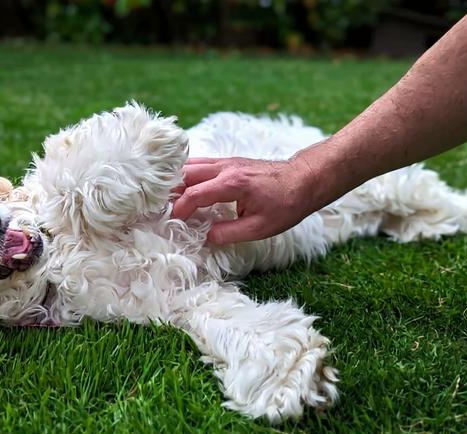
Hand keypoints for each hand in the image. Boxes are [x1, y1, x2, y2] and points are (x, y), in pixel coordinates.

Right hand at [171, 156, 318, 244]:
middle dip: (171, 191)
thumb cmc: (286, 204)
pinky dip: (188, 174)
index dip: (180, 209)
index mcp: (232, 184)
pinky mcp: (229, 161)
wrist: (304, 179)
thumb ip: (229, 233)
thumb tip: (205, 238)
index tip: (173, 221)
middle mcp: (226, 167)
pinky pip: (200, 164)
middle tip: (162, 208)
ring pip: (191, 165)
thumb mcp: (260, 227)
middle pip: (186, 174)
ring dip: (177, 181)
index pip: (194, 194)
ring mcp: (226, 161)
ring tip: (169, 199)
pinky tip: (184, 187)